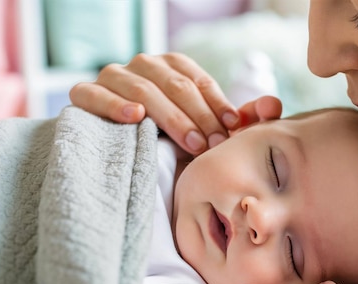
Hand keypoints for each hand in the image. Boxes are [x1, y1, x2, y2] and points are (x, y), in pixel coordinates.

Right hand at [69, 53, 281, 154]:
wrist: (114, 144)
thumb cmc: (167, 136)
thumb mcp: (201, 127)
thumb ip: (234, 117)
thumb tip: (274, 106)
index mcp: (171, 67)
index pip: (197, 80)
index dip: (217, 104)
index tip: (233, 128)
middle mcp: (142, 65)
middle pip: (173, 84)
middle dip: (198, 116)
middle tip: (214, 144)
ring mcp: (112, 77)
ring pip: (142, 90)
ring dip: (170, 117)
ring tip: (190, 142)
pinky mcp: (84, 94)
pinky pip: (95, 95)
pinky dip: (114, 105)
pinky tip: (133, 119)